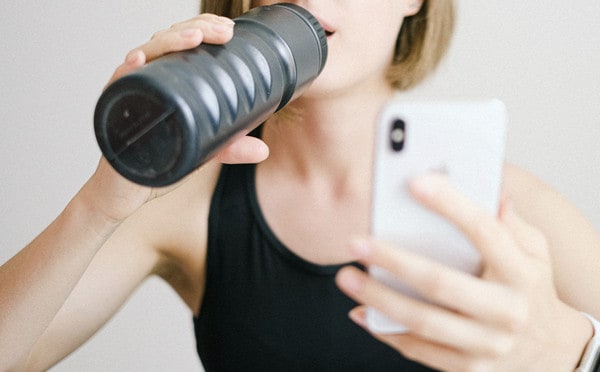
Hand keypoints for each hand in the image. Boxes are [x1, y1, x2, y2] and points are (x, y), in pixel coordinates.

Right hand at [85, 14, 268, 221]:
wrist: (123, 193)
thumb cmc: (155, 165)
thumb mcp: (199, 153)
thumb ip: (228, 148)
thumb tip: (262, 149)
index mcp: (165, 83)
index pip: (182, 45)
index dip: (203, 30)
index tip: (228, 31)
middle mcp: (146, 81)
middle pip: (165, 42)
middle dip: (194, 29)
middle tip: (222, 31)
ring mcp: (128, 93)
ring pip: (144, 54)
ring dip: (167, 42)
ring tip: (194, 38)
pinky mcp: (112, 110)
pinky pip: (117, 85)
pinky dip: (126, 71)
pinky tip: (139, 61)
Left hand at [336, 173, 591, 370]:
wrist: (551, 351)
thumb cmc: (532, 290)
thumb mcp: (536, 253)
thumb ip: (511, 224)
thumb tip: (491, 191)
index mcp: (521, 273)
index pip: (485, 232)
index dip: (450, 205)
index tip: (416, 183)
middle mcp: (506, 312)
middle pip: (441, 284)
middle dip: (394, 261)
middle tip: (356, 243)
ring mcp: (487, 345)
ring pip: (423, 322)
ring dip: (379, 299)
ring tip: (347, 278)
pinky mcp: (469, 369)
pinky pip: (419, 351)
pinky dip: (386, 331)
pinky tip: (361, 311)